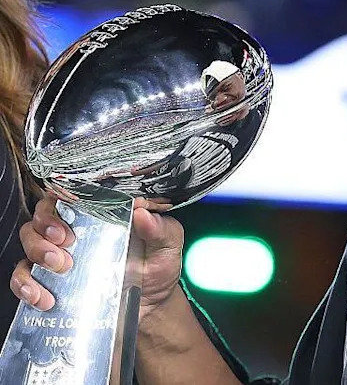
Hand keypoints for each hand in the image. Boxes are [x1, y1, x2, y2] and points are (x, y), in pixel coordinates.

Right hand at [9, 192, 184, 319]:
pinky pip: (23, 278)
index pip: (70, 194)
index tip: (72, 216)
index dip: (61, 199)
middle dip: (46, 226)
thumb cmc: (157, 267)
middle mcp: (76, 231)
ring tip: (60, 267)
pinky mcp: (51, 282)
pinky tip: (42, 296)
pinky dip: (25, 285)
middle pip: (42, 215)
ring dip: (36, 251)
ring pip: (28, 240)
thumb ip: (161, 229)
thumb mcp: (168, 246)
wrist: (152, 307)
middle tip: (65, 244)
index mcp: (102, 215)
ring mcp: (60, 256)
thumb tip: (143, 213)